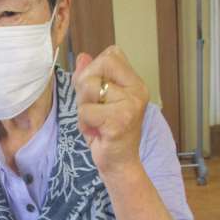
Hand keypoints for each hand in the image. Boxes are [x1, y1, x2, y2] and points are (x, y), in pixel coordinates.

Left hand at [73, 46, 148, 176]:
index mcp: (135, 83)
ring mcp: (130, 105)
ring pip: (89, 88)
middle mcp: (137, 90)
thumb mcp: (96, 101)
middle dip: (85, 87)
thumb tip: (83, 57)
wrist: (119, 164)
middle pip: (98, 66)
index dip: (95, 70)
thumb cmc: (107, 132)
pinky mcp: (118, 121)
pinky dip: (84, 123)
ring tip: (95, 121)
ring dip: (83, 107)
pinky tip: (95, 132)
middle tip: (94, 109)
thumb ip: (90, 77)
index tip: (98, 93)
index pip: (111, 54)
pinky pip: (86, 111)